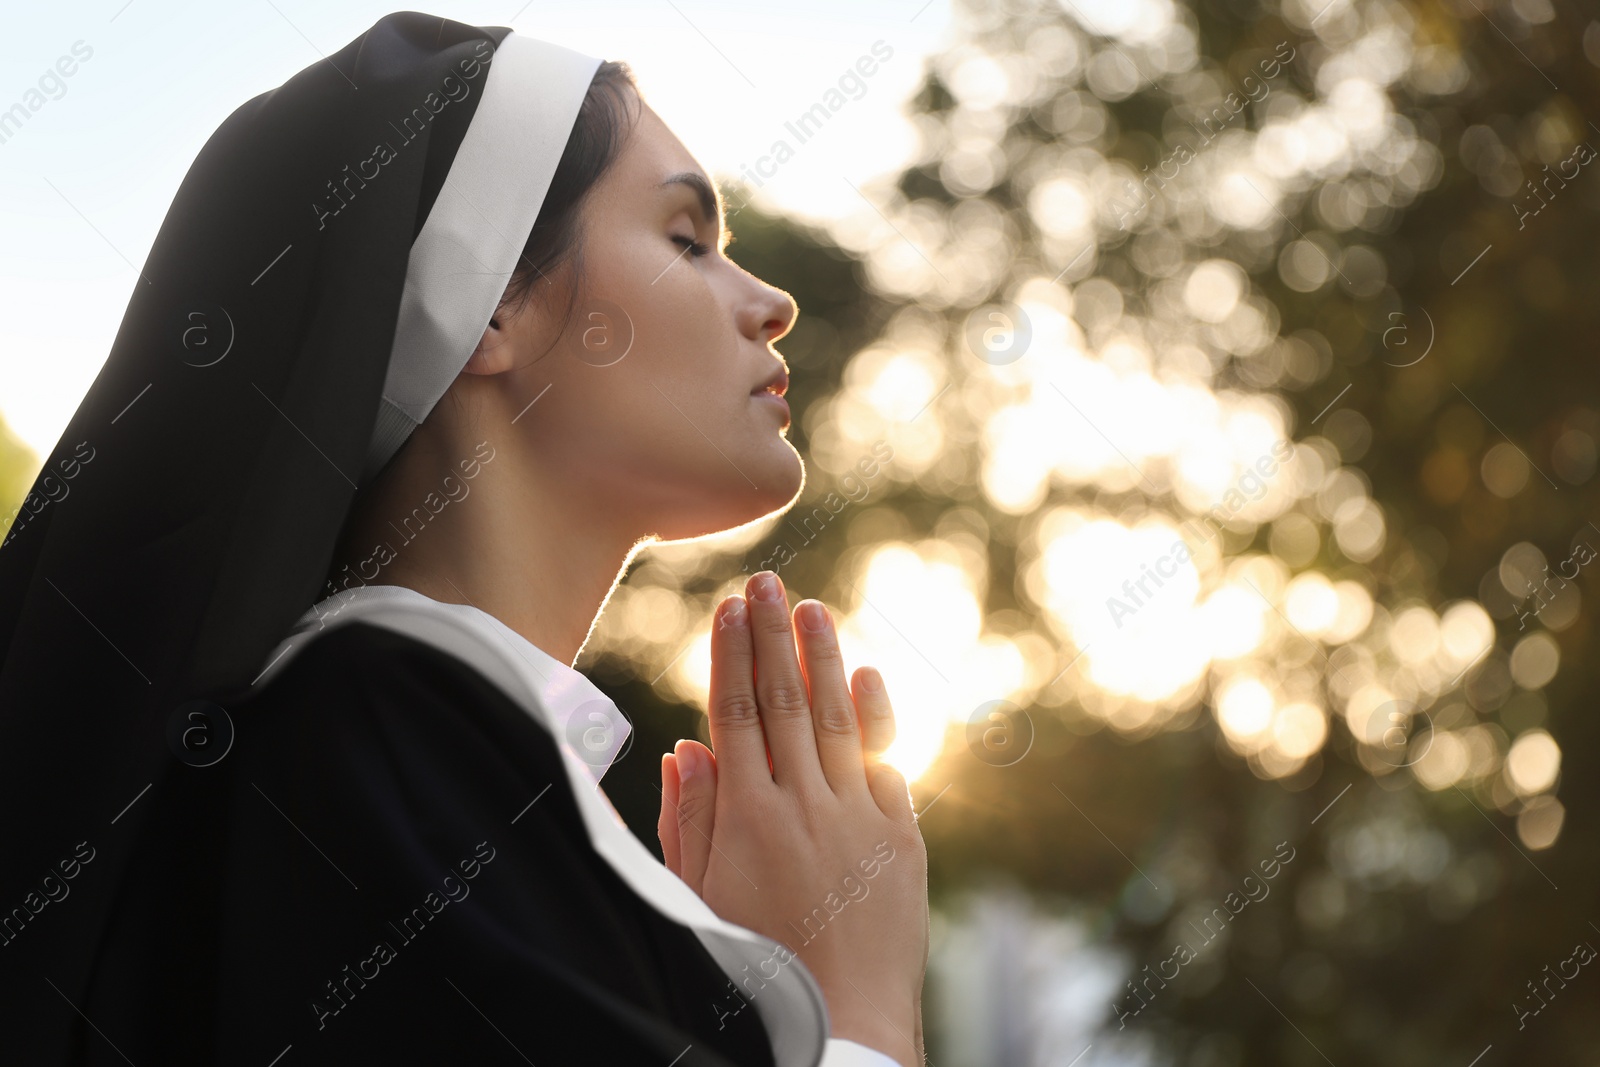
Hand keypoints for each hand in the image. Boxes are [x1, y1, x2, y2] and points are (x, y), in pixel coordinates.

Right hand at [656, 570, 928, 1066]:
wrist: (845, 1023)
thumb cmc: (757, 968)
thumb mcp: (698, 900)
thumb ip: (690, 821)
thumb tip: (687, 748)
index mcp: (747, 817)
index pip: (734, 713)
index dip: (731, 654)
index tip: (729, 607)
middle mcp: (804, 804)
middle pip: (784, 700)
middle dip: (774, 635)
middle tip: (768, 582)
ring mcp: (859, 817)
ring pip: (839, 718)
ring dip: (825, 659)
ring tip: (815, 610)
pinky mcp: (903, 839)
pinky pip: (888, 761)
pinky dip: (877, 716)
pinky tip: (868, 676)